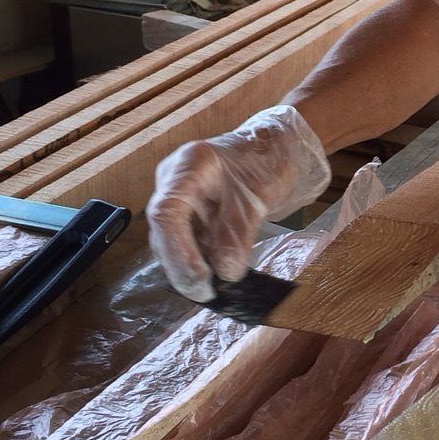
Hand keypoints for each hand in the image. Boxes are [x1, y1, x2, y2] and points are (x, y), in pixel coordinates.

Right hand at [147, 104, 330, 300]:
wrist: (275, 146)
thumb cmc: (268, 159)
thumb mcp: (259, 196)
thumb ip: (239, 233)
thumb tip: (226, 273)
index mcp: (188, 167)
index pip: (166, 213)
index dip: (177, 250)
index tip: (200, 278)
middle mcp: (174, 181)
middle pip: (163, 231)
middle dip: (181, 266)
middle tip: (206, 294)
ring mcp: (179, 197)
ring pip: (171, 241)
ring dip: (189, 268)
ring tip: (213, 290)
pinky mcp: (189, 213)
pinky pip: (187, 242)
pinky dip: (200, 261)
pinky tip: (216, 278)